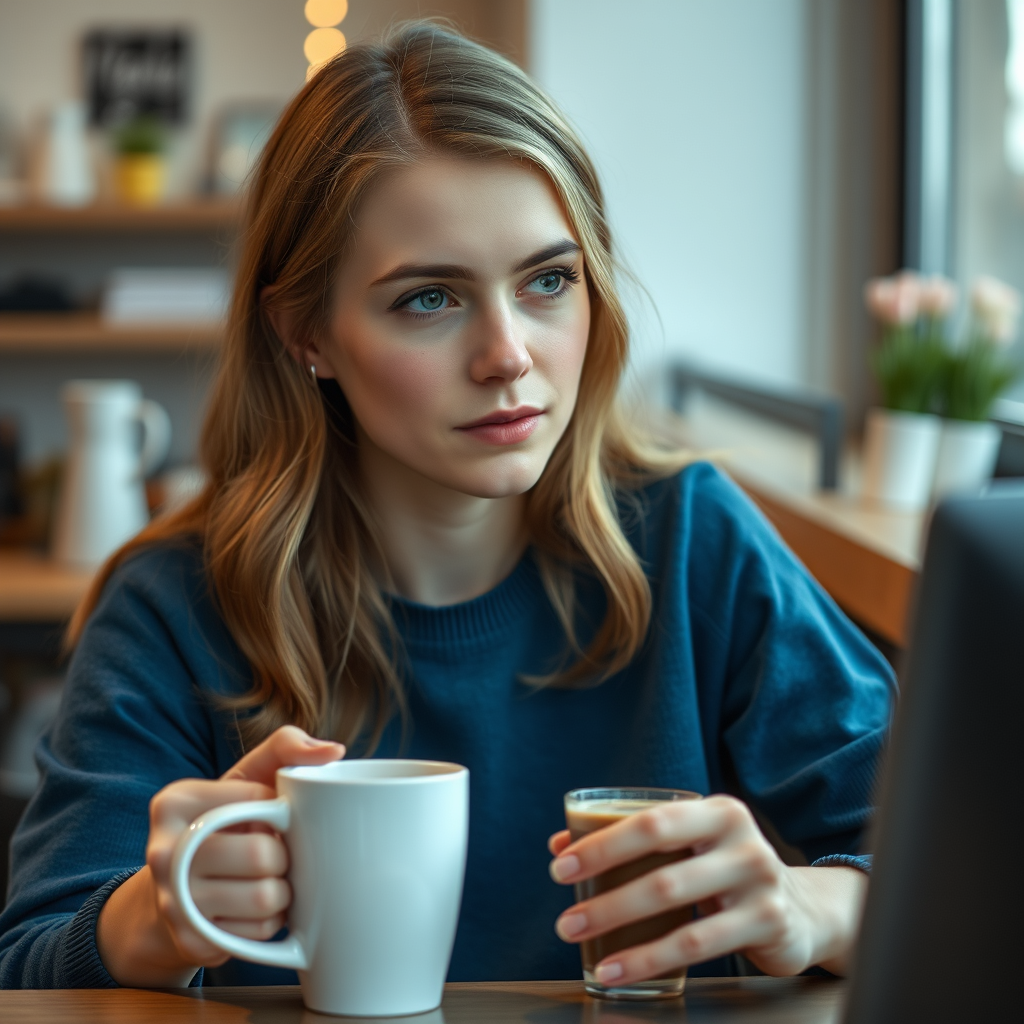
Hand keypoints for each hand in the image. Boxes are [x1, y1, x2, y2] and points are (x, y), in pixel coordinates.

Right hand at [97, 725, 344, 986]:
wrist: (178, 887)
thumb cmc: (227, 820)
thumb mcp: (247, 775)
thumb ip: (286, 746)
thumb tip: (333, 751)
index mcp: (174, 802)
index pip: (260, 801)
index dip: (278, 810)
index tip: (266, 815)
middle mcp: (164, 852)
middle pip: (261, 855)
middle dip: (281, 855)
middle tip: (273, 853)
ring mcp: (172, 901)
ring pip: (264, 898)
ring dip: (280, 891)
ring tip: (267, 880)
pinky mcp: (190, 941)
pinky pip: (257, 934)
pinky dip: (268, 922)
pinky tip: (253, 907)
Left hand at [548, 795, 866, 986]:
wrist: (801, 910)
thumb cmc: (725, 871)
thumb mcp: (688, 847)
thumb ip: (631, 840)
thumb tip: (559, 844)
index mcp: (716, 811)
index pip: (650, 821)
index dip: (602, 842)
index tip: (561, 865)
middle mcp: (740, 840)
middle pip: (660, 863)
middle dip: (604, 891)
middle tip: (564, 914)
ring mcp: (758, 881)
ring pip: (675, 906)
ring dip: (618, 924)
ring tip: (579, 938)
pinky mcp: (767, 923)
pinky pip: (696, 945)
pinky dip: (647, 959)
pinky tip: (616, 969)